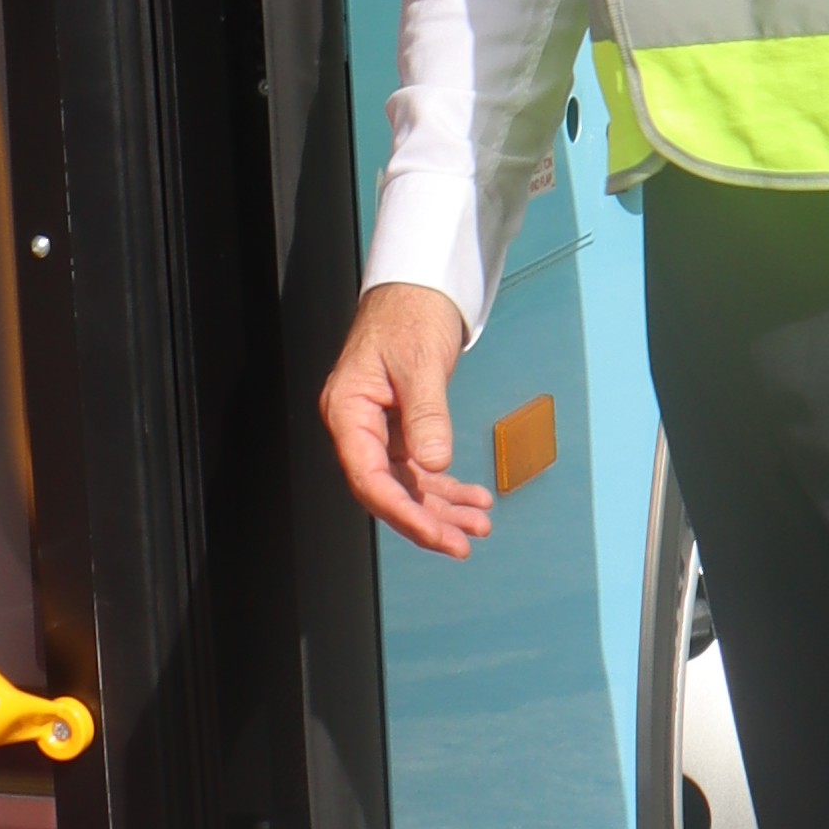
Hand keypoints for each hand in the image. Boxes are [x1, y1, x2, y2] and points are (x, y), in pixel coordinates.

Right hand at [320, 283, 491, 558]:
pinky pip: (420, 469)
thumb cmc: (409, 313)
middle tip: (464, 542)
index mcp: (348, 410)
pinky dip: (446, 486)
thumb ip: (426, 415)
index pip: (369, 478)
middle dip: (427, 520)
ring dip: (442, 507)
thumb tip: (434, 463)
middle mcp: (358, 426)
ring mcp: (379, 429)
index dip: (403, 513)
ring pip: (407, 484)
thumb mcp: (420, 362)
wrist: (418, 286)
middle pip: (388, 490)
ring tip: (480, 523)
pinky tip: (473, 498)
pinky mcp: (400, 428)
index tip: (436, 534)